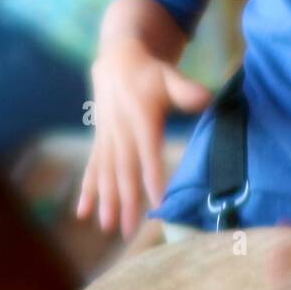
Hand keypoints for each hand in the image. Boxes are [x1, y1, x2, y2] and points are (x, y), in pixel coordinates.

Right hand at [76, 38, 212, 237]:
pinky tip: (82, 212)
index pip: (148, 152)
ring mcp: (106, 136)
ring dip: (105, 200)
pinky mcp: (99, 140)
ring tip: (106, 226)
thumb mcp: (169, 75)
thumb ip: (186, 89)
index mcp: (140, 116)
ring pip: (106, 172)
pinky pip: (91, 167)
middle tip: (127, 230)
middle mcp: (120, 130)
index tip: (157, 203)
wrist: (116, 59)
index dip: (152, 177)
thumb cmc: (149, 73)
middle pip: (123, 169)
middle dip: (125, 200)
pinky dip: (86, 189)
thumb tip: (208, 97)